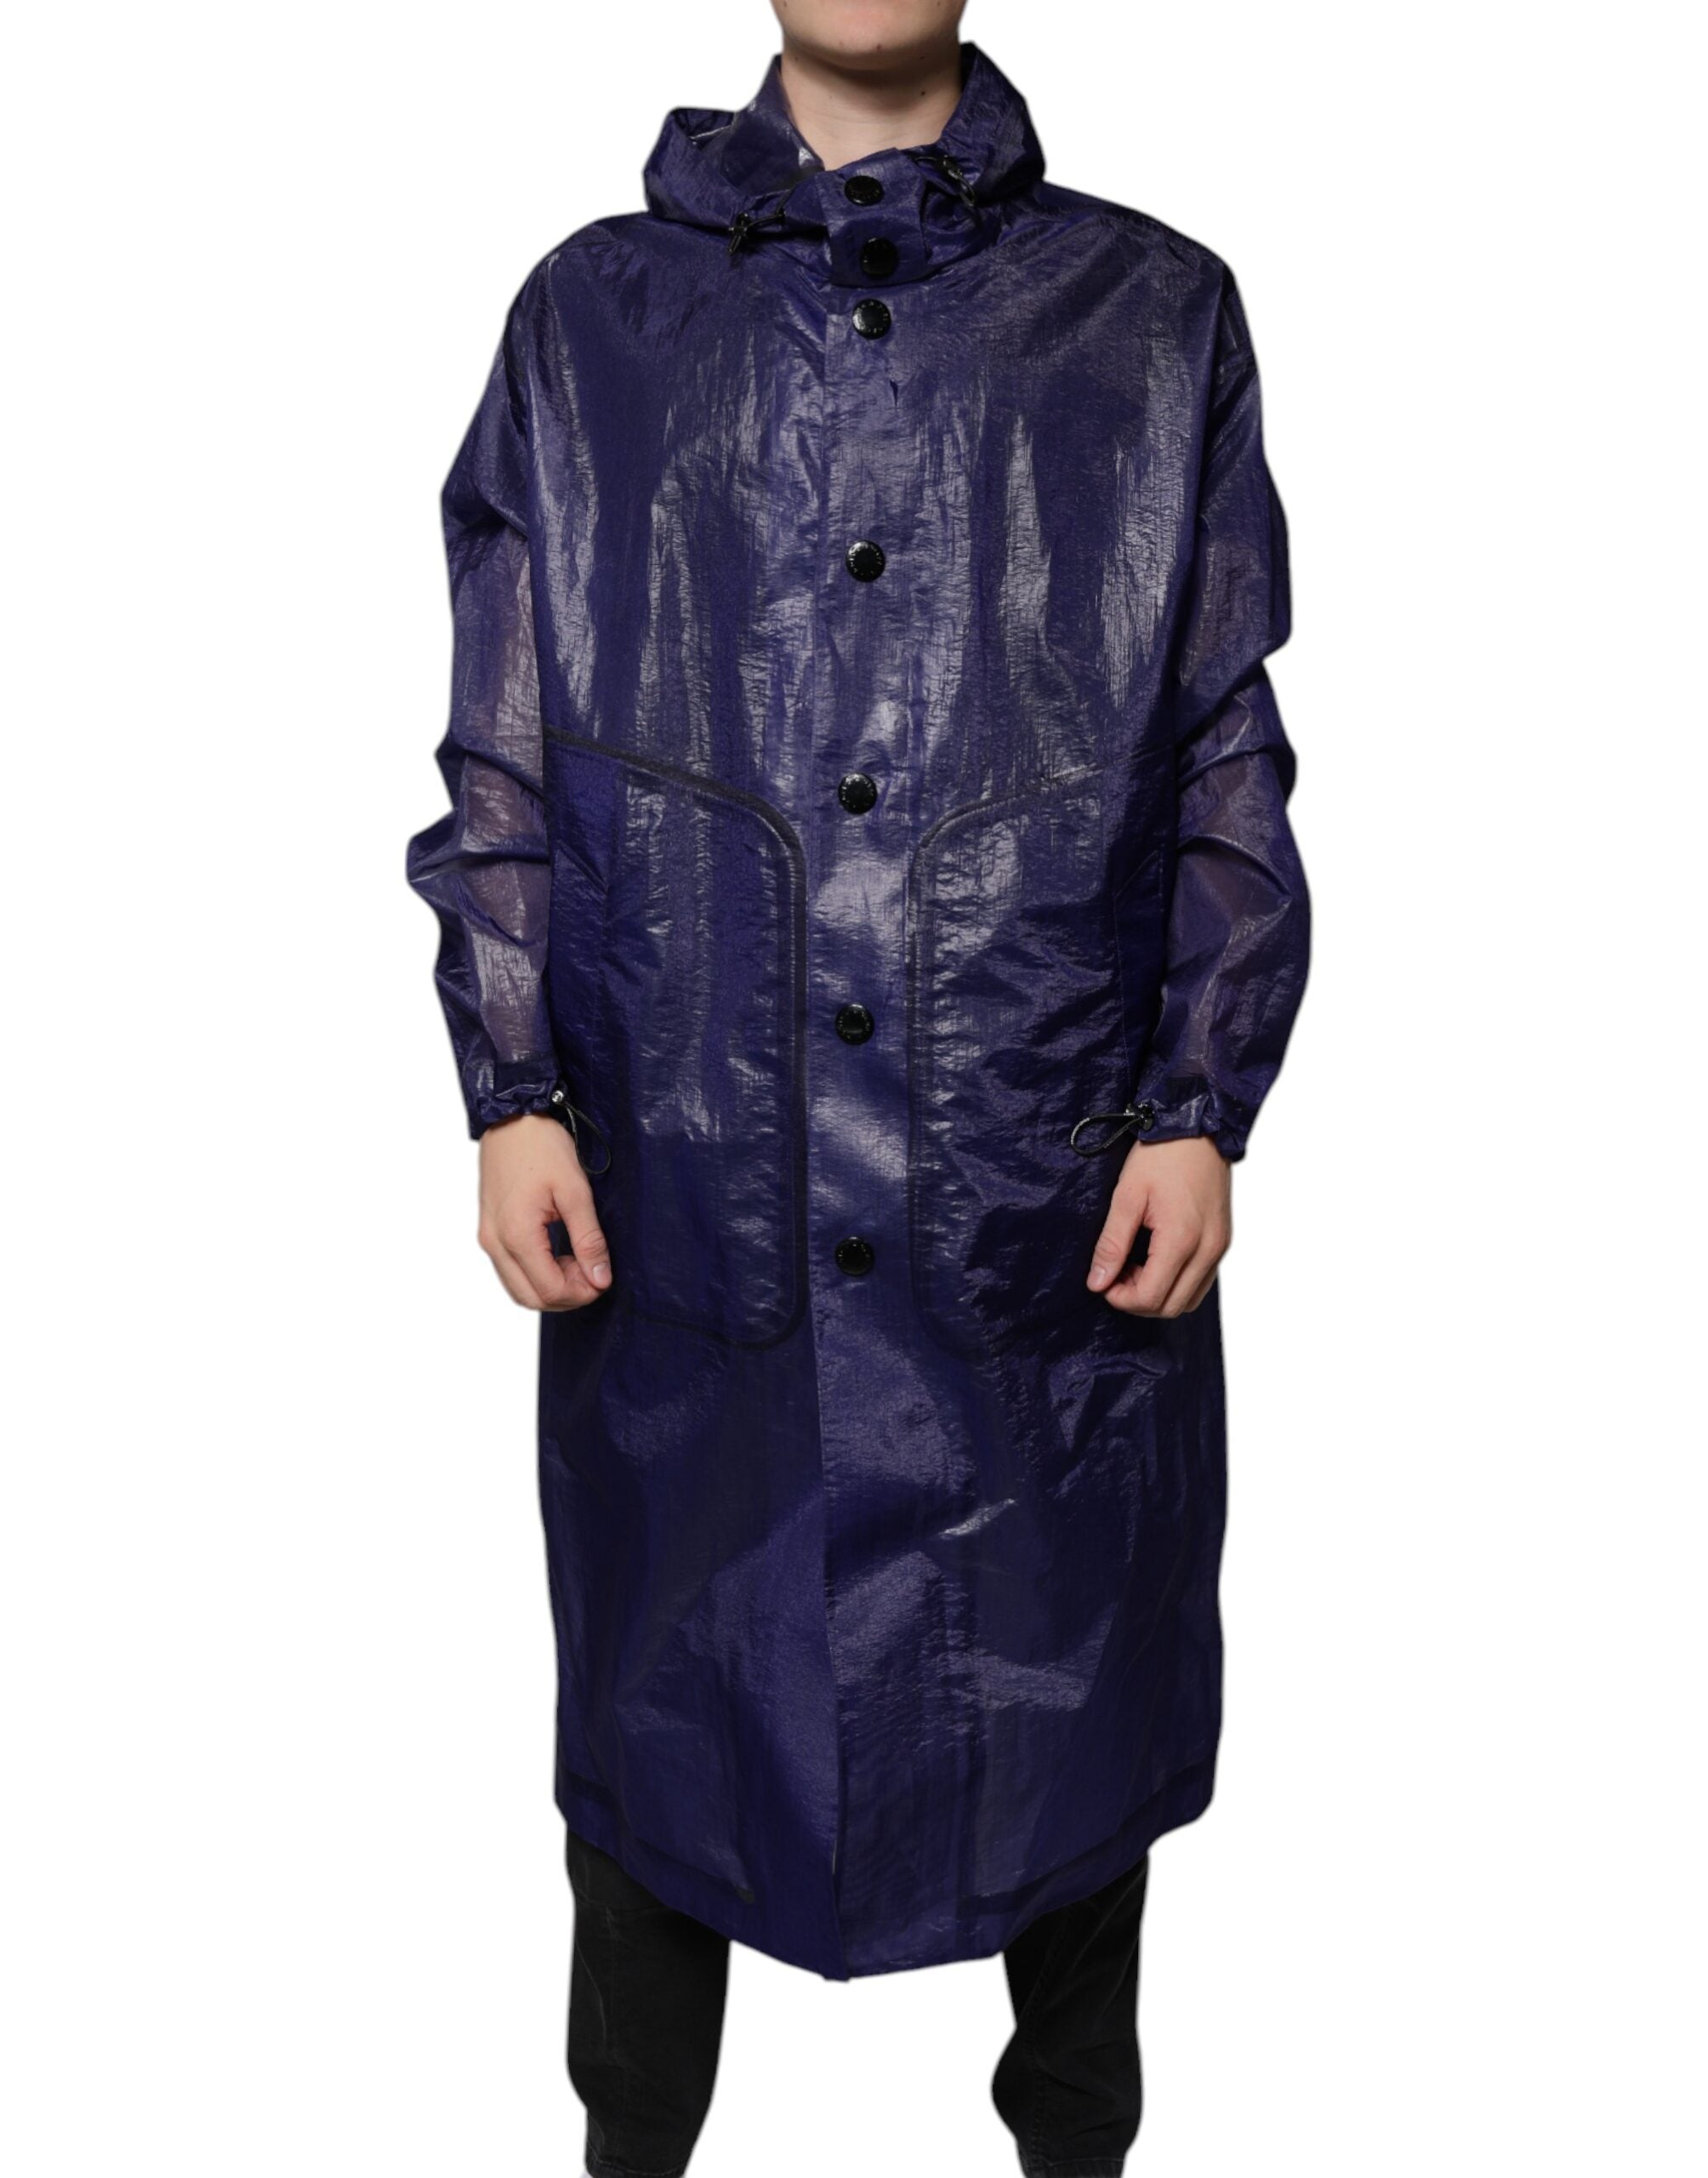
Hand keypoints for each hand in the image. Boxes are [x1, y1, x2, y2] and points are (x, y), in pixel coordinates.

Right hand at [477, 1113, 612, 1311]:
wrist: (511, 1118)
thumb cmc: (542, 1147)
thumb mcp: (575, 1190)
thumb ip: (588, 1238)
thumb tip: (600, 1278)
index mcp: (516, 1234)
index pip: (549, 1290)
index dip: (581, 1293)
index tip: (603, 1277)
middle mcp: (495, 1243)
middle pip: (530, 1298)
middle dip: (567, 1296)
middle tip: (593, 1273)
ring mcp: (488, 1238)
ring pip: (518, 1289)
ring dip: (551, 1287)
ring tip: (578, 1262)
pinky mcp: (489, 1230)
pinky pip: (510, 1270)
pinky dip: (536, 1274)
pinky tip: (559, 1256)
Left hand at [1086, 1135, 1230, 1317]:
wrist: (1199, 1127)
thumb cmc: (1161, 1155)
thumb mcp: (1126, 1196)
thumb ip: (1111, 1244)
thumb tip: (1097, 1283)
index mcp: (1182, 1239)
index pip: (1151, 1297)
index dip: (1121, 1298)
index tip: (1102, 1280)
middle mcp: (1208, 1250)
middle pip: (1171, 1307)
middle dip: (1137, 1300)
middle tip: (1116, 1273)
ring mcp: (1219, 1248)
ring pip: (1189, 1300)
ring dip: (1158, 1294)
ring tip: (1134, 1265)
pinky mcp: (1222, 1241)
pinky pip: (1200, 1282)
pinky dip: (1176, 1283)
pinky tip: (1155, 1259)